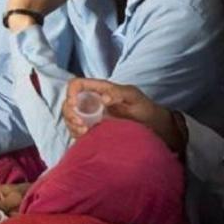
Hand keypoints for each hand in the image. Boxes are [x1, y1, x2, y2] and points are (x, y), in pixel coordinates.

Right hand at [64, 79, 184, 151]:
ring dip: (73, 125)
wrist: (155, 130)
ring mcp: (90, 117)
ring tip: (86, 132)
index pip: (76, 85)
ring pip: (70, 118)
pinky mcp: (92, 131)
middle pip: (69, 103)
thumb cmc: (146, 110)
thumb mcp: (135, 98)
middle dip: (71, 113)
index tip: (75, 104)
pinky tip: (88, 137)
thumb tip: (103, 100)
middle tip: (82, 124)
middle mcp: (91, 103)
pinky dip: (77, 134)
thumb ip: (119, 94)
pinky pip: (76, 131)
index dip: (71, 93)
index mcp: (99, 90)